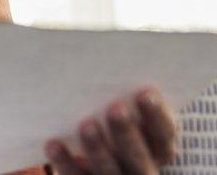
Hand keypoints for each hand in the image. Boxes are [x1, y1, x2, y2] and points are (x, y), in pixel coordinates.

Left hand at [44, 86, 178, 173]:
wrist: (95, 153)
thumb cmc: (107, 116)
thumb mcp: (122, 109)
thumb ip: (118, 94)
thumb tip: (100, 53)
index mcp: (157, 147)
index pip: (165, 135)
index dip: (157, 115)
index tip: (144, 92)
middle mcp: (142, 168)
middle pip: (140, 157)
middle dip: (127, 132)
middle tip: (115, 107)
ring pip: (110, 171)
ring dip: (98, 149)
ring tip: (86, 124)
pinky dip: (64, 161)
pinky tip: (52, 143)